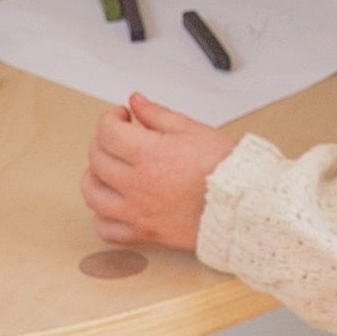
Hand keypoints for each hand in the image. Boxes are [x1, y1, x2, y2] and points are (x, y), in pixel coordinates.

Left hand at [84, 93, 241, 255]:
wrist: (244, 206)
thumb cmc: (226, 171)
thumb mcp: (193, 130)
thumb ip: (158, 115)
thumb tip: (137, 102)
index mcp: (148, 155)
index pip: (107, 132)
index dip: (111, 118)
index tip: (123, 117)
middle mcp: (137, 184)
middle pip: (97, 159)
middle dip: (103, 142)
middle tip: (119, 137)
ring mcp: (138, 211)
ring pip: (93, 195)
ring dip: (94, 178)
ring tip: (108, 169)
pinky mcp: (145, 233)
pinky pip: (108, 230)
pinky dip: (102, 217)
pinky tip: (112, 205)